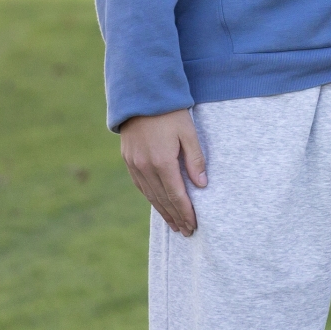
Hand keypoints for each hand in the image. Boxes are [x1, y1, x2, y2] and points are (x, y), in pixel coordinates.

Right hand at [121, 109, 206, 235]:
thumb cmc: (171, 113)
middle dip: (176, 217)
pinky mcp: (129, 161)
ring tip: (174, 224)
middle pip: (162, 199)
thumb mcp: (189, 132)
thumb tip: (201, 185)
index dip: (186, 212)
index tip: (193, 225)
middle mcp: (145, 167)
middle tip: (186, 231)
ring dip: (163, 211)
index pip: (176, 195)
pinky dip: (151, 198)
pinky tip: (158, 204)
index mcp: (162, 162)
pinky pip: (140, 186)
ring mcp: (134, 165)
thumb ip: (195, 159)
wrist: (142, 97)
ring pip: (150, 195)